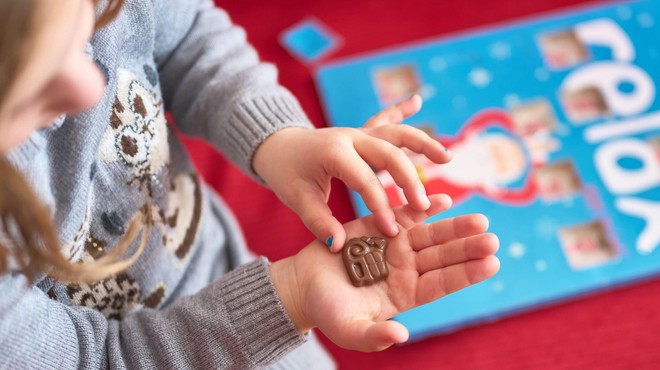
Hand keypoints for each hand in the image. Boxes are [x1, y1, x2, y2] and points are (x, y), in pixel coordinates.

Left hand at [253, 95, 450, 250]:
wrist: (276, 145)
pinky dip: (400, 110)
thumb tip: (338, 246)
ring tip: (446, 157)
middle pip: (389, 155)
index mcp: (335, 153)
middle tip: (424, 205)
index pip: (366, 182)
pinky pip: (385, 119)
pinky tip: (417, 99)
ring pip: (395, 133)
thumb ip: (318, 222)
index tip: (393, 232)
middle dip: (410, 180)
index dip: (381, 208)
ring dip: (421, 143)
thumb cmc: (286, 172)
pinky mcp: (361, 132)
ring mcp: (358, 132)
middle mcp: (351, 138)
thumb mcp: (297, 198)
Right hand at [270, 194, 498, 350]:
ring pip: (431, 235)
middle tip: (491, 239)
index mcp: (406, 295)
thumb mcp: (349, 329)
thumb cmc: (327, 311)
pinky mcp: (379, 225)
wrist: (302, 285)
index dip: (466, 273)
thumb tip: (401, 335)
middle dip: (467, 247)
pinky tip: (444, 200)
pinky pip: (407, 214)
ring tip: (479, 220)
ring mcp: (395, 246)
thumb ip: (374, 336)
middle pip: (443, 257)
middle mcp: (406, 269)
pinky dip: (425, 207)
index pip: (442, 283)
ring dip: (454, 226)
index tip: (491, 263)